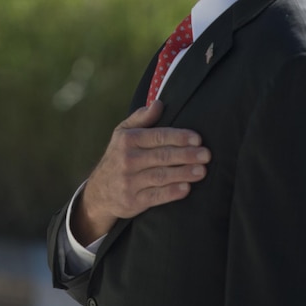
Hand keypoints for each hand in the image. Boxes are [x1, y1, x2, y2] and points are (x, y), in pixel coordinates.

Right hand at [72, 100, 209, 244]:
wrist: (99, 191)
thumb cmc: (118, 157)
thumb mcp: (123, 134)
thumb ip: (141, 118)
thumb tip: (158, 103)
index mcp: (127, 140)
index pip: (157, 136)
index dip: (178, 137)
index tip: (197, 139)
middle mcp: (127, 160)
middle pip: (162, 156)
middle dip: (186, 155)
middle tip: (206, 155)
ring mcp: (129, 181)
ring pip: (161, 176)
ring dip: (183, 173)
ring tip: (202, 171)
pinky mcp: (132, 201)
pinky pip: (156, 196)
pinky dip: (172, 193)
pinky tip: (186, 188)